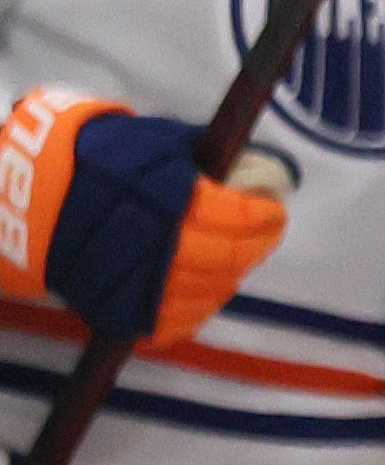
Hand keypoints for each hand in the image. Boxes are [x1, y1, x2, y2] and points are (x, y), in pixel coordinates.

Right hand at [0, 83, 281, 345]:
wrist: (31, 195)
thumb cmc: (105, 159)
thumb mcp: (158, 141)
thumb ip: (210, 159)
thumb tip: (268, 176)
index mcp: (161, 193)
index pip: (235, 215)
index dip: (265, 215)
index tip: (273, 210)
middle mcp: (149, 240)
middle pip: (225, 257)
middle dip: (252, 245)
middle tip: (261, 234)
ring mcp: (131, 280)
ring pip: (206, 291)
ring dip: (228, 275)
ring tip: (232, 257)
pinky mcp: (115, 310)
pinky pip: (173, 322)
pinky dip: (196, 308)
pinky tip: (205, 287)